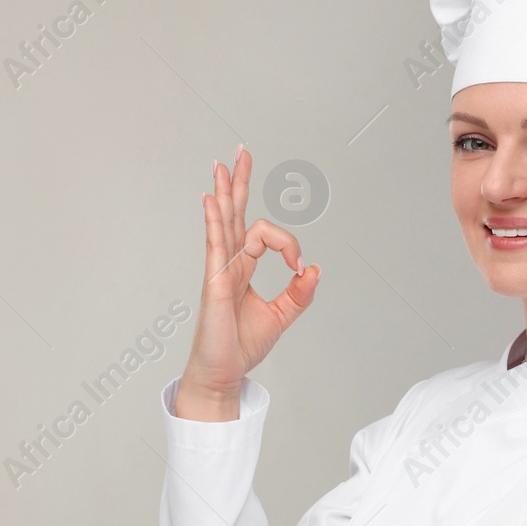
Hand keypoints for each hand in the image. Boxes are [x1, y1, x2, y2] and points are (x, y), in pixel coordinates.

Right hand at [175, 145, 320, 421]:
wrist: (223, 372)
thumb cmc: (242, 345)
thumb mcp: (281, 316)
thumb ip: (298, 294)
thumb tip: (314, 270)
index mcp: (242, 268)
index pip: (264, 236)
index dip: (287, 243)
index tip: (298, 266)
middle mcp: (229, 263)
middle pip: (234, 213)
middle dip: (238, 182)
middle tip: (240, 152)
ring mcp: (219, 270)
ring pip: (223, 222)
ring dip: (225, 191)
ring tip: (222, 164)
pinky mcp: (214, 283)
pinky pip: (214, 245)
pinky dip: (214, 221)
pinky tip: (212, 199)